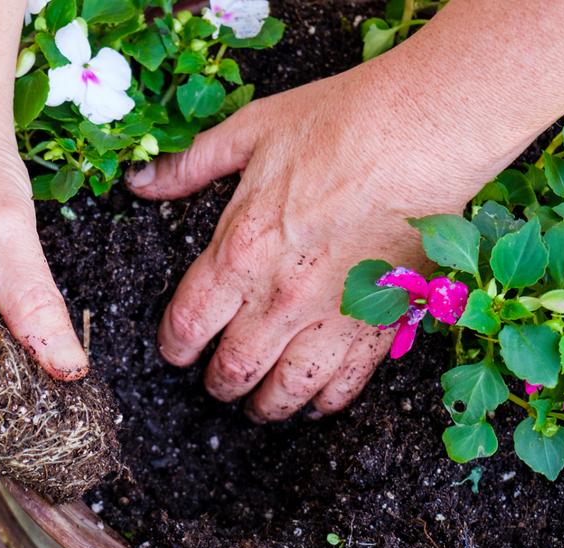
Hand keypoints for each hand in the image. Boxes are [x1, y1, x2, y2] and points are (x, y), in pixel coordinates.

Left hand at [126, 63, 506, 421]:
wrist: (422, 132)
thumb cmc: (339, 124)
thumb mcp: (250, 132)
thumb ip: (190, 166)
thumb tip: (141, 182)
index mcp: (238, 253)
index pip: (187, 325)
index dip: (175, 348)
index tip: (176, 352)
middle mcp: (279, 298)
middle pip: (233, 369)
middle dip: (219, 384)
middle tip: (219, 384)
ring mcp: (330, 317)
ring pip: (286, 390)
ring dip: (267, 406)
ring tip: (261, 406)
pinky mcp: (379, 323)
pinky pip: (346, 385)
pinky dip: (326, 402)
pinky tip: (316, 403)